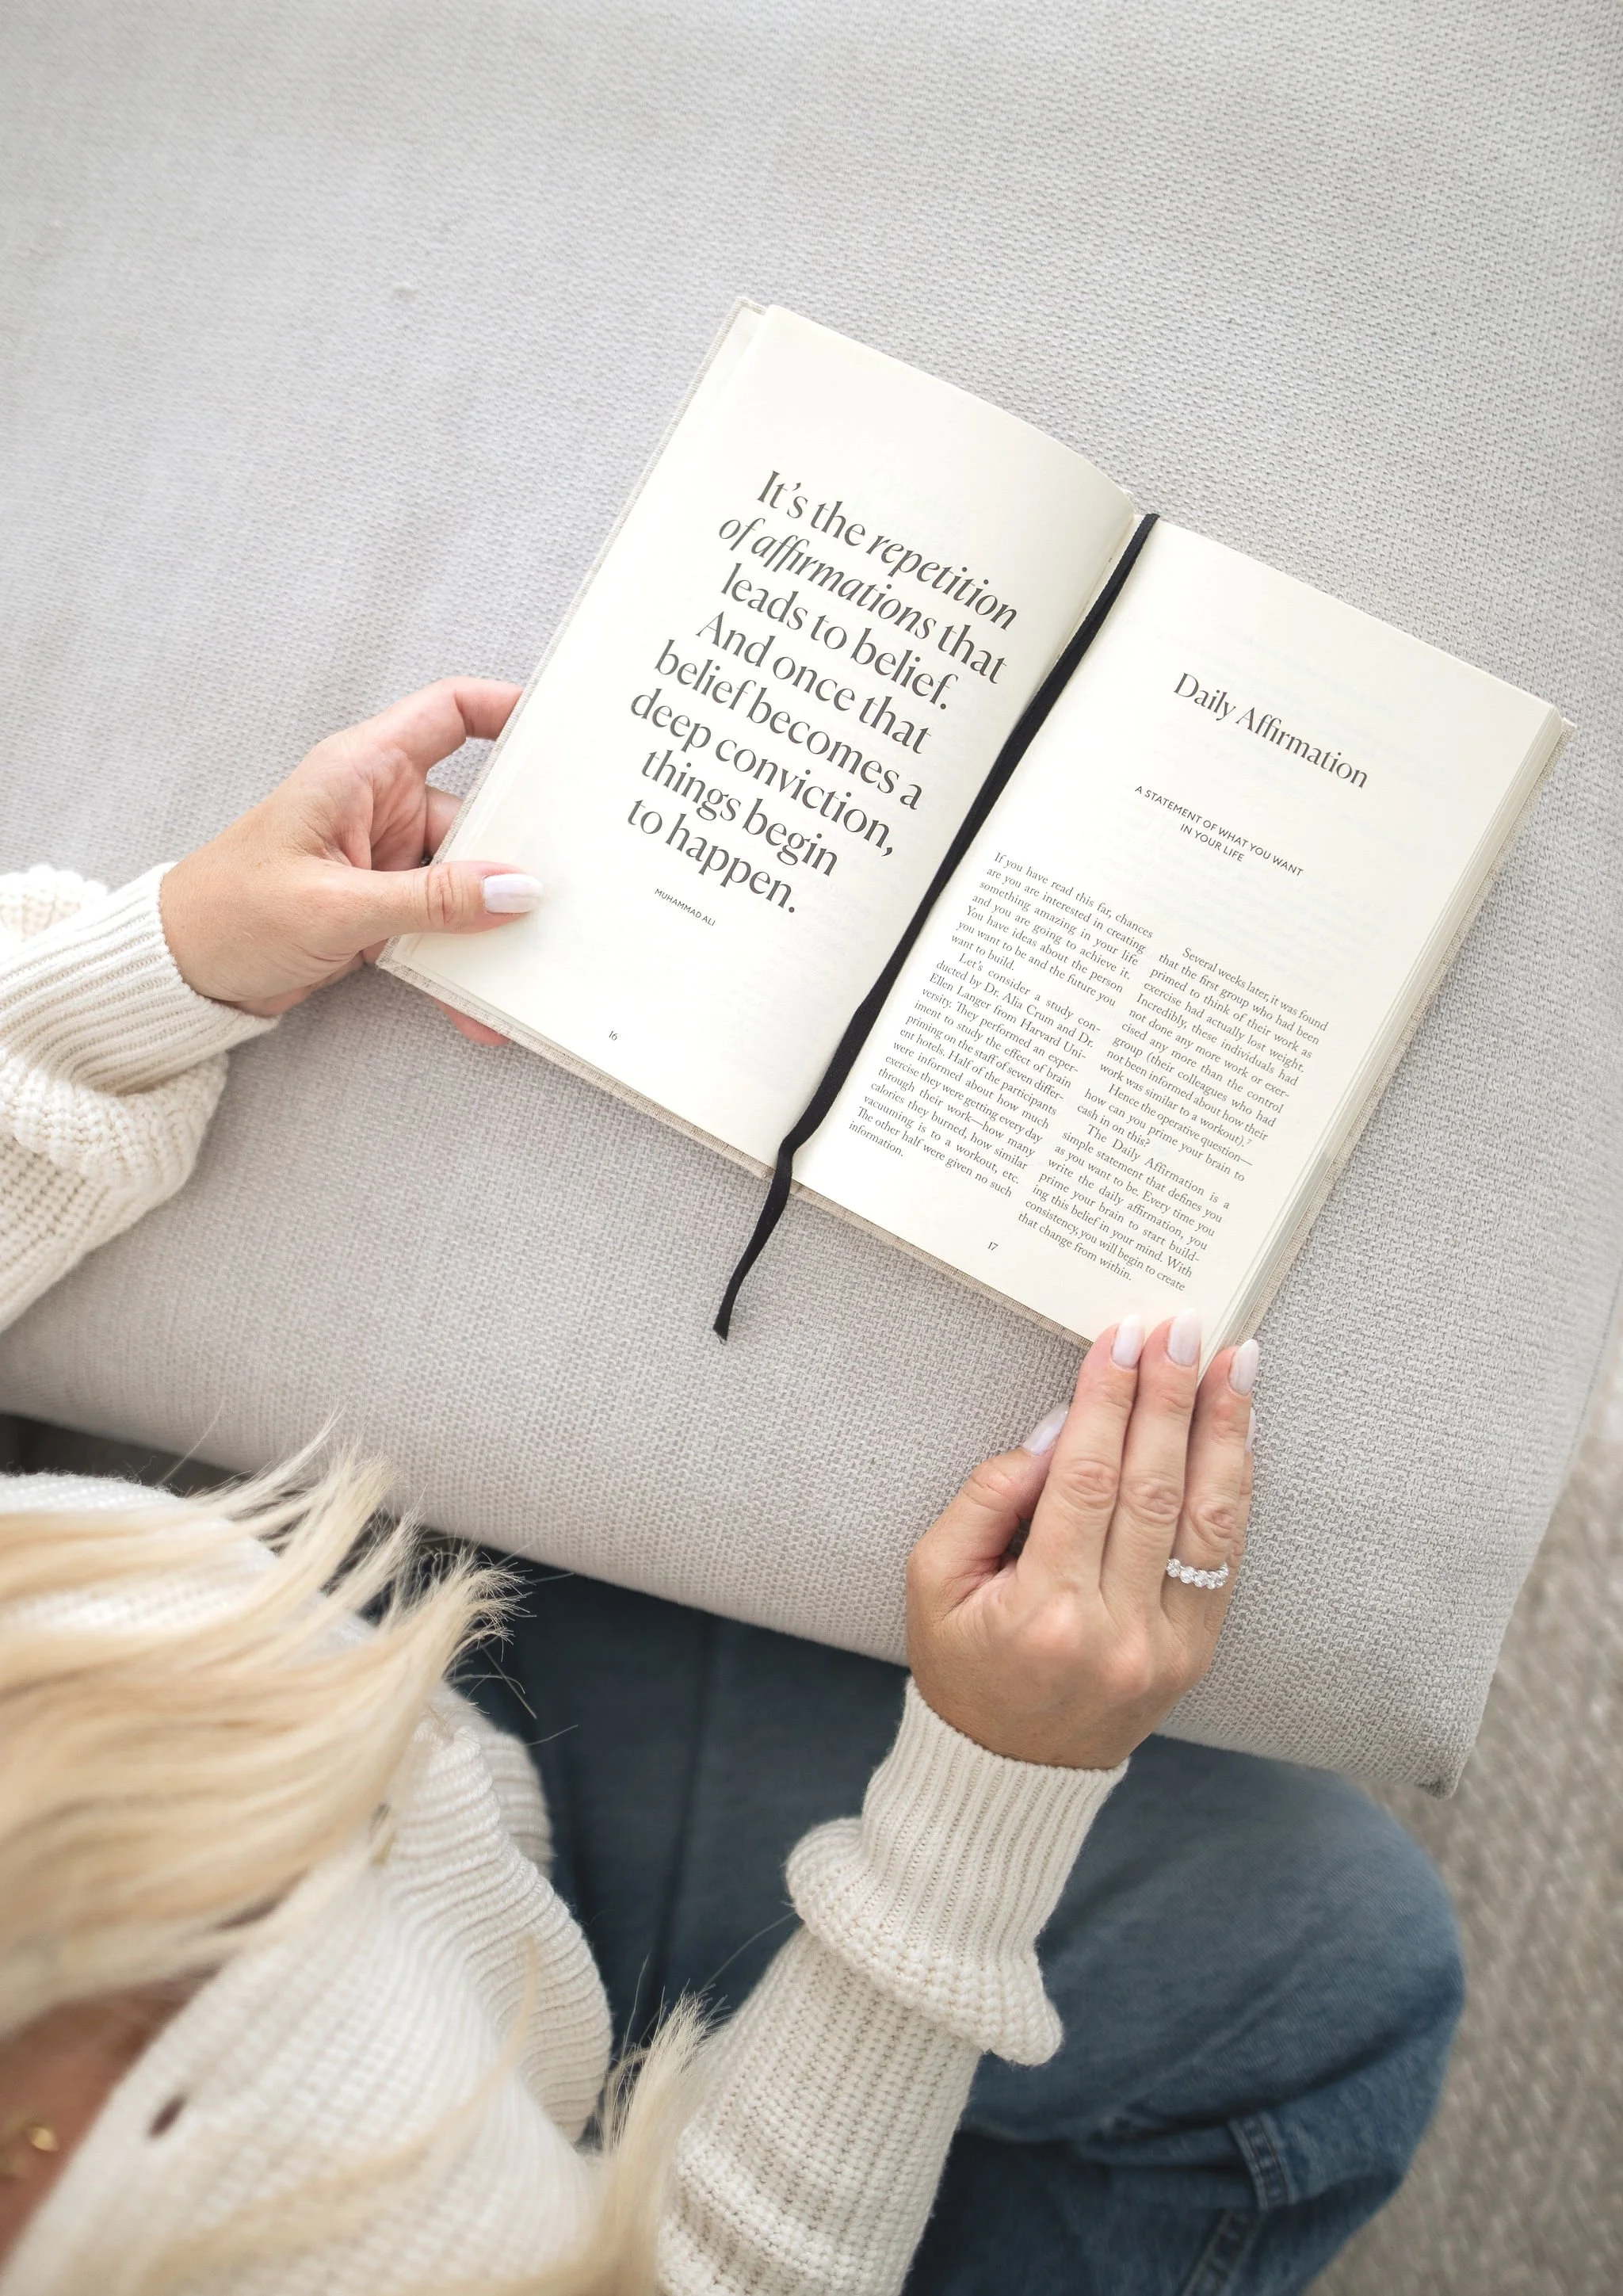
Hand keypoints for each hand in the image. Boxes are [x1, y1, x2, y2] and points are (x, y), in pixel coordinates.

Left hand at [159, 679, 534, 1043]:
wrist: (180, 972)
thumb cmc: (231, 914)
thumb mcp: (335, 907)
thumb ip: (431, 900)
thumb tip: (517, 890)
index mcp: (360, 770)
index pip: (448, 714)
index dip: (508, 709)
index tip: (567, 731)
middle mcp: (378, 805)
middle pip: (476, 813)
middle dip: (518, 856)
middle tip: (573, 888)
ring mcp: (384, 858)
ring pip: (465, 882)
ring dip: (489, 929)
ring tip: (530, 967)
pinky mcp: (382, 906)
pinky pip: (441, 926)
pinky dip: (458, 963)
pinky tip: (478, 1007)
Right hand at [906, 1315, 1255, 1769]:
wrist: (1008, 1767)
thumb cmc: (962, 1662)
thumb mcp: (932, 1579)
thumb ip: (986, 1498)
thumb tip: (1055, 1429)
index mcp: (1044, 1611)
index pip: (1085, 1480)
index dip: (1107, 1402)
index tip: (1122, 1337)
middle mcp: (1116, 1631)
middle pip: (1153, 1488)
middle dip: (1171, 1396)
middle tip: (1183, 1326)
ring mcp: (1166, 1646)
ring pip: (1207, 1519)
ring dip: (1224, 1430)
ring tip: (1236, 1361)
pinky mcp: (1196, 1651)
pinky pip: (1224, 1555)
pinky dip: (1235, 1485)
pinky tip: (1239, 1431)